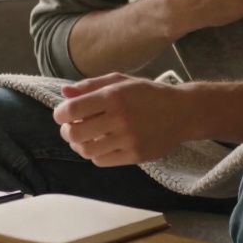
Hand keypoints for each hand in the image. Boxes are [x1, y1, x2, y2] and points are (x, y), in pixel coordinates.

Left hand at [53, 73, 187, 166]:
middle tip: (70, 128)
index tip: (61, 114)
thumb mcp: (121, 81)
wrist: (182, 112)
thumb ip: (91, 86)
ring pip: (86, 151)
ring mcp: (128, 139)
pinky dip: (94, 155)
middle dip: (66, 131)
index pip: (72, 109)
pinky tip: (99, 146)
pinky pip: (102, 161)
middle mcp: (120, 118)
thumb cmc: (147, 94)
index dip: (60, 114)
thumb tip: (64, 93)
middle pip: (75, 133)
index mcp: (114, 96)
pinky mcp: (135, 156)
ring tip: (83, 138)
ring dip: (78, 145)